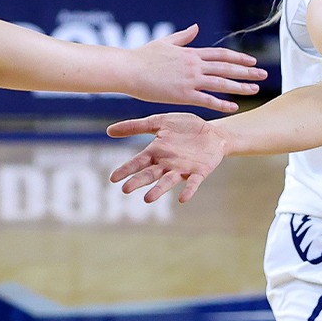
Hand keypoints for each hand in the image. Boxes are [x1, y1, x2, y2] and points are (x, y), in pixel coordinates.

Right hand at [107, 112, 228, 202]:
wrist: (213, 132)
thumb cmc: (185, 127)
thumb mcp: (159, 122)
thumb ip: (136, 126)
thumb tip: (108, 130)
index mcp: (156, 152)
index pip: (138, 162)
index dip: (126, 169)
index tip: (113, 178)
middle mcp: (167, 164)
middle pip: (150, 174)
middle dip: (138, 181)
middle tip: (126, 189)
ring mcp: (183, 169)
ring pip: (168, 181)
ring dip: (158, 190)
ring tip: (148, 199)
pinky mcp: (200, 172)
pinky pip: (193, 183)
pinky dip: (188, 190)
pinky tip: (183, 199)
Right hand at [127, 24, 268, 112]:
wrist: (128, 69)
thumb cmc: (143, 56)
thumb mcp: (165, 42)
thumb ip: (183, 36)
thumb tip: (196, 27)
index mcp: (191, 53)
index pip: (221, 54)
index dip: (238, 58)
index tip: (252, 61)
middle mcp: (194, 65)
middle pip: (227, 68)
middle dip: (247, 71)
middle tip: (263, 74)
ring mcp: (190, 79)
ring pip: (222, 83)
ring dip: (240, 86)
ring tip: (255, 89)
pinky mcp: (183, 94)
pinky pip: (207, 100)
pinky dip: (222, 104)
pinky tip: (235, 107)